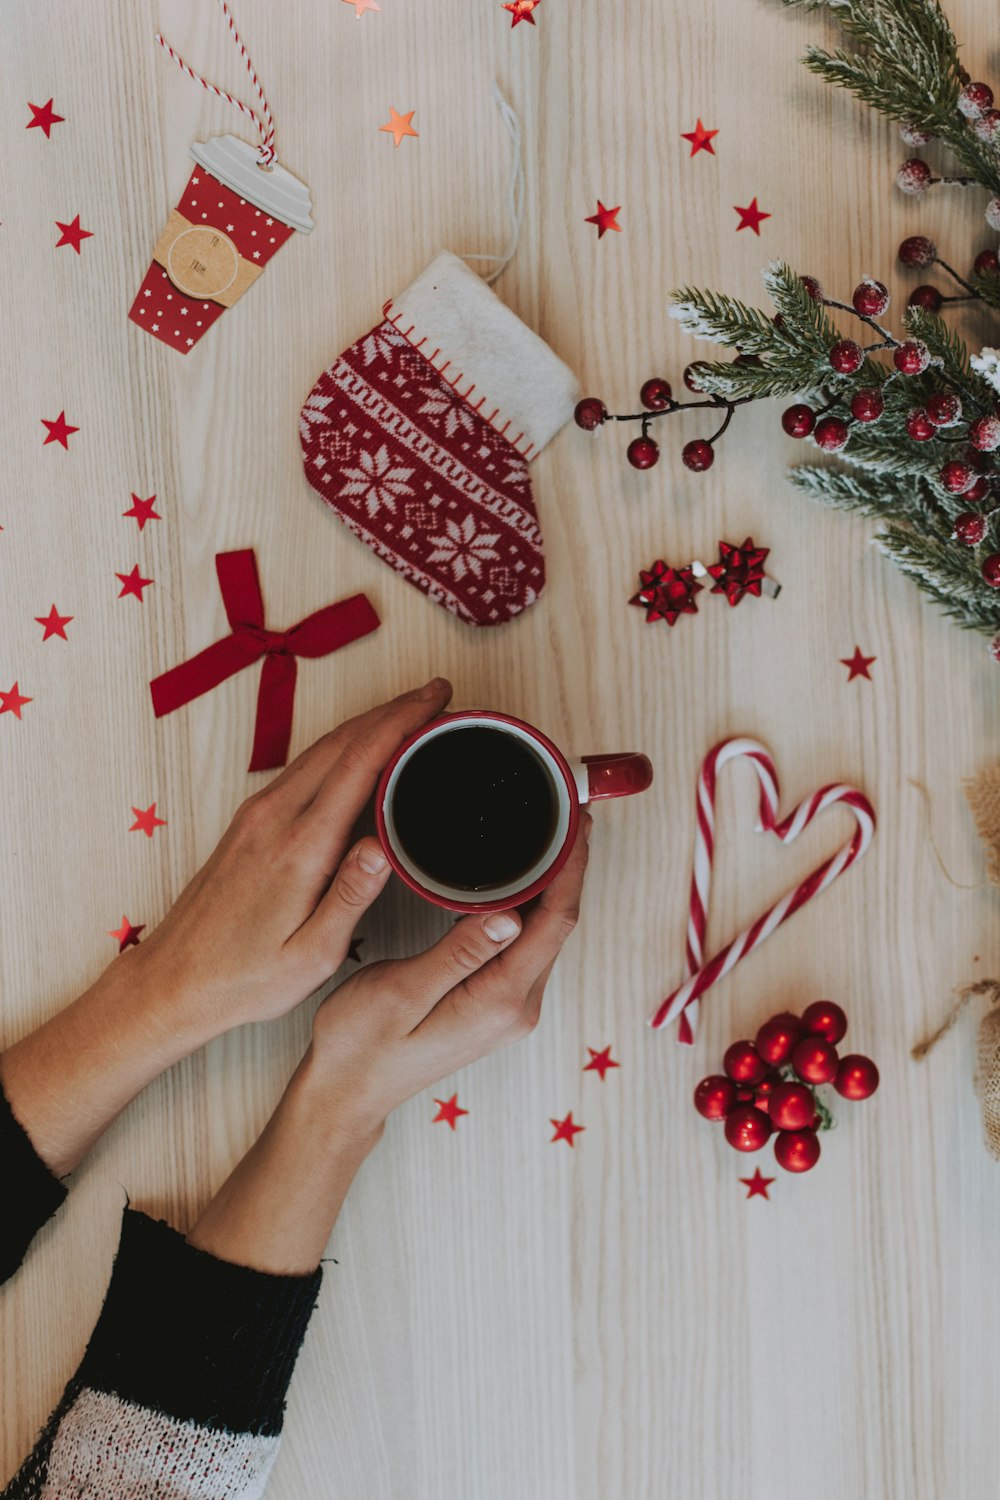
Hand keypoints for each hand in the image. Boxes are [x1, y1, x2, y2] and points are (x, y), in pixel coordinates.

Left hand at [130, 678, 453, 1038]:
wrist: (173, 980)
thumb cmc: (244, 978)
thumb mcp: (310, 956)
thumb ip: (350, 898)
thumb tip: (385, 848)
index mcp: (298, 848)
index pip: (360, 763)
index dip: (402, 723)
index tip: (437, 701)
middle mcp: (274, 818)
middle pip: (342, 741)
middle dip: (394, 710)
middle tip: (437, 694)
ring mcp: (258, 815)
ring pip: (321, 749)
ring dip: (368, 723)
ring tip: (410, 713)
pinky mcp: (250, 822)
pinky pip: (305, 767)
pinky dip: (343, 747)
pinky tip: (360, 752)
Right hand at [303, 813, 591, 1144]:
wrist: (348, 1091)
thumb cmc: (361, 1044)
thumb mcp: (400, 992)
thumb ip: (457, 954)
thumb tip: (508, 915)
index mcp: (499, 1001)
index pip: (554, 922)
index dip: (571, 866)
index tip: (575, 818)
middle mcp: (516, 1006)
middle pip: (559, 923)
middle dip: (568, 864)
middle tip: (565, 806)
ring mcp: (508, 1007)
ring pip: (545, 931)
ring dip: (552, 880)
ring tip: (549, 827)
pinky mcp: (493, 1002)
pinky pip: (525, 943)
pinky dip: (530, 903)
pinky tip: (518, 873)